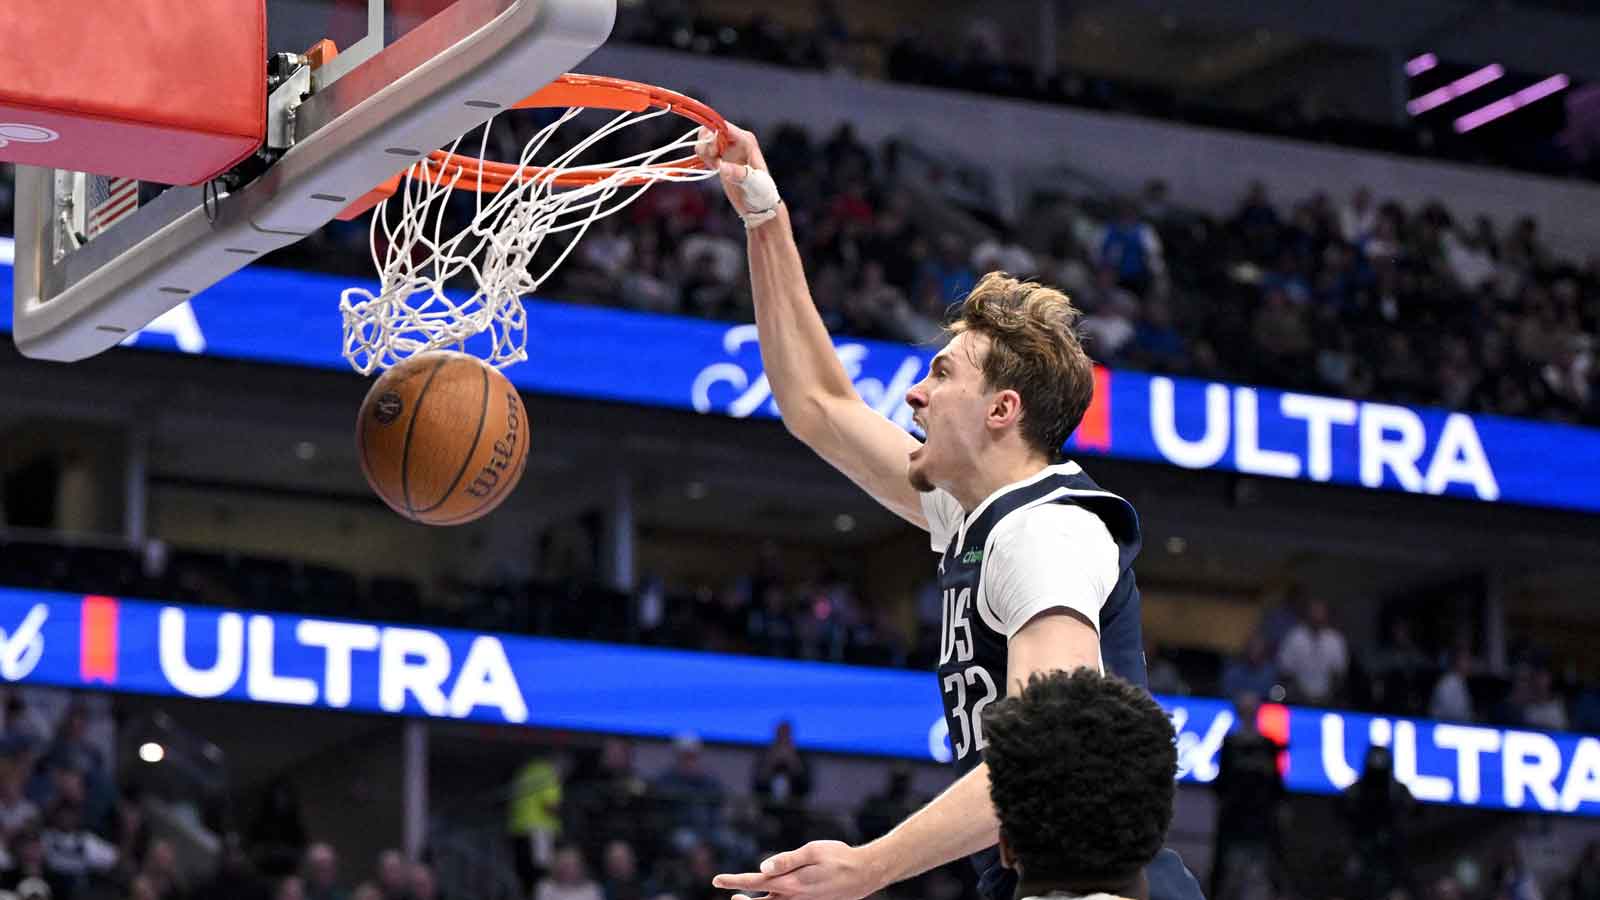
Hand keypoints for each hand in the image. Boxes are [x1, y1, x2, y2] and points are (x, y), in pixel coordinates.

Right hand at [695, 123, 779, 224]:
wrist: (759, 206)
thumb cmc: (762, 193)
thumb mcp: (754, 184)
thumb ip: (739, 174)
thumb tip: (723, 166)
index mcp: (746, 140)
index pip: (723, 127)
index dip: (712, 137)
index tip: (713, 154)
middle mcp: (735, 140)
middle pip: (710, 130)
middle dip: (706, 144)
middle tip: (713, 162)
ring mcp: (727, 149)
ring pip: (705, 139)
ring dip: (703, 152)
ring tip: (715, 167)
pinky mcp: (720, 158)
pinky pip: (705, 150)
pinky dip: (704, 158)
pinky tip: (713, 169)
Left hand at [713, 840, 884, 899]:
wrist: (865, 874)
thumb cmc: (839, 858)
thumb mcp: (813, 851)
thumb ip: (787, 859)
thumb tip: (763, 866)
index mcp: (791, 883)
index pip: (755, 882)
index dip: (734, 881)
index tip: (717, 880)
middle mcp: (794, 897)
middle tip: (726, 892)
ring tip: (740, 899)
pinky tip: (771, 896)